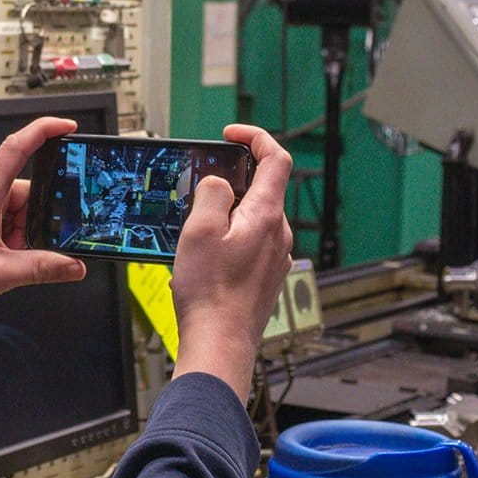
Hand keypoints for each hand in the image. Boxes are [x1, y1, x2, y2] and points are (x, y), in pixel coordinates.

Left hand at [0, 117, 86, 336]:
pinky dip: (7, 235)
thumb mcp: (0, 274)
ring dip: (19, 232)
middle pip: (23, 189)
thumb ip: (44, 267)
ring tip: (6, 260)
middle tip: (29, 247)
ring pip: (11, 206)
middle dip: (35, 219)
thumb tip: (74, 265)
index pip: (18, 147)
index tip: (68, 127)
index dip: (46, 130)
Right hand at [171, 124, 293, 400]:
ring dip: (229, 214)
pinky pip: (252, 243)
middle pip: (263, 188)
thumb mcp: (199, 231)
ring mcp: (276, 256)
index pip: (276, 158)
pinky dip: (231, 238)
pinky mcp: (268, 275)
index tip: (232, 134)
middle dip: (232, 181)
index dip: (256, 137)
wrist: (220, 342)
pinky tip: (207, 258)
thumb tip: (219, 183)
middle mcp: (279, 233)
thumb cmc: (210, 293)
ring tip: (198, 233)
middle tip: (201, 190)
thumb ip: (212, 194)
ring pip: (255, 218)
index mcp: (267, 215)